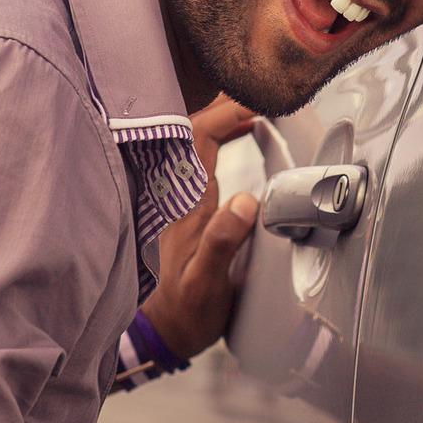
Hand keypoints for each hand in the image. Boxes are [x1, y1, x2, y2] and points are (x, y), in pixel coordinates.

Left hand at [138, 95, 257, 360]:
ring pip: (195, 139)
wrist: (162, 332)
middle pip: (195, 127)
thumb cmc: (186, 310)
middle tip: (260, 89)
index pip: (199, 135)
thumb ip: (224, 242)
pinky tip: (240, 136)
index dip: (227, 110)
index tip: (259, 101)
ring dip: (223, 116)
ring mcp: (181, 197)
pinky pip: (201, 156)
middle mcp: (180, 192)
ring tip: (255, 102)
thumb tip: (248, 201)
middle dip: (225, 102)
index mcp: (187, 202)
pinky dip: (221, 136)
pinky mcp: (186, 206)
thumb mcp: (208, 282)